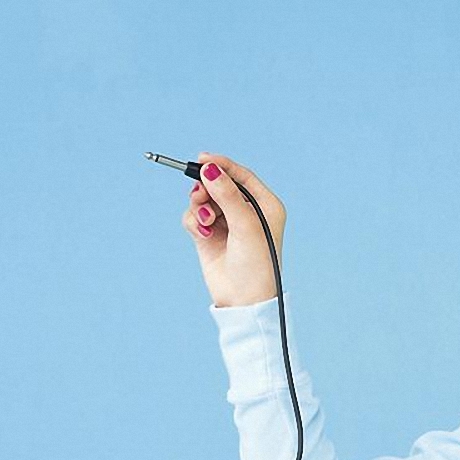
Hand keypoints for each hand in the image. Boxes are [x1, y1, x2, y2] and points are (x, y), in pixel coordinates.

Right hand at [185, 152, 287, 307]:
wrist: (244, 300)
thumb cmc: (256, 264)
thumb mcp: (246, 224)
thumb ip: (227, 194)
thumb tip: (209, 168)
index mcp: (265, 205)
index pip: (241, 175)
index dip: (222, 165)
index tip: (202, 159)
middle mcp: (247, 211)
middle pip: (218, 184)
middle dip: (206, 188)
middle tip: (200, 196)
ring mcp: (227, 223)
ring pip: (203, 199)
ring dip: (199, 206)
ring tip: (205, 220)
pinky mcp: (209, 235)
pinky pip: (194, 216)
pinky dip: (194, 221)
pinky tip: (202, 234)